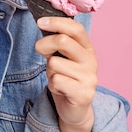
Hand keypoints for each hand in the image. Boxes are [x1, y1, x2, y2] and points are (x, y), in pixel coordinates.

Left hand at [35, 16, 96, 131]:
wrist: (75, 109)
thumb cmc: (66, 78)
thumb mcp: (62, 57)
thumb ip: (56, 43)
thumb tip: (43, 24)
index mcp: (87, 48)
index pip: (75, 28)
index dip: (57, 22)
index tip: (40, 22)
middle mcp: (91, 60)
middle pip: (62, 41)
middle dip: (44, 44)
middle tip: (41, 51)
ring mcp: (89, 77)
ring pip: (55, 63)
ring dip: (49, 71)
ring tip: (57, 77)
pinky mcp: (84, 94)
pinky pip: (56, 81)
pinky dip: (52, 85)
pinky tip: (60, 89)